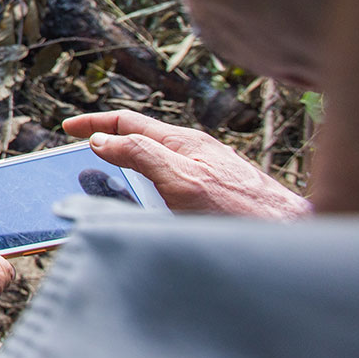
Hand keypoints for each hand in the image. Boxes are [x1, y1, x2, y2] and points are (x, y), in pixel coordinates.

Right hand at [63, 110, 310, 218]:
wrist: (291, 236)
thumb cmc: (240, 211)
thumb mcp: (181, 179)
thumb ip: (141, 155)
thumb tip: (102, 140)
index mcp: (182, 142)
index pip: (128, 122)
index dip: (94, 123)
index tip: (67, 128)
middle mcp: (193, 154)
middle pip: (140, 139)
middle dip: (108, 141)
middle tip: (80, 151)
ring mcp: (204, 173)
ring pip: (154, 162)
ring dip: (126, 165)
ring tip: (104, 176)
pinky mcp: (212, 195)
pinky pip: (167, 182)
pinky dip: (144, 185)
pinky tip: (143, 204)